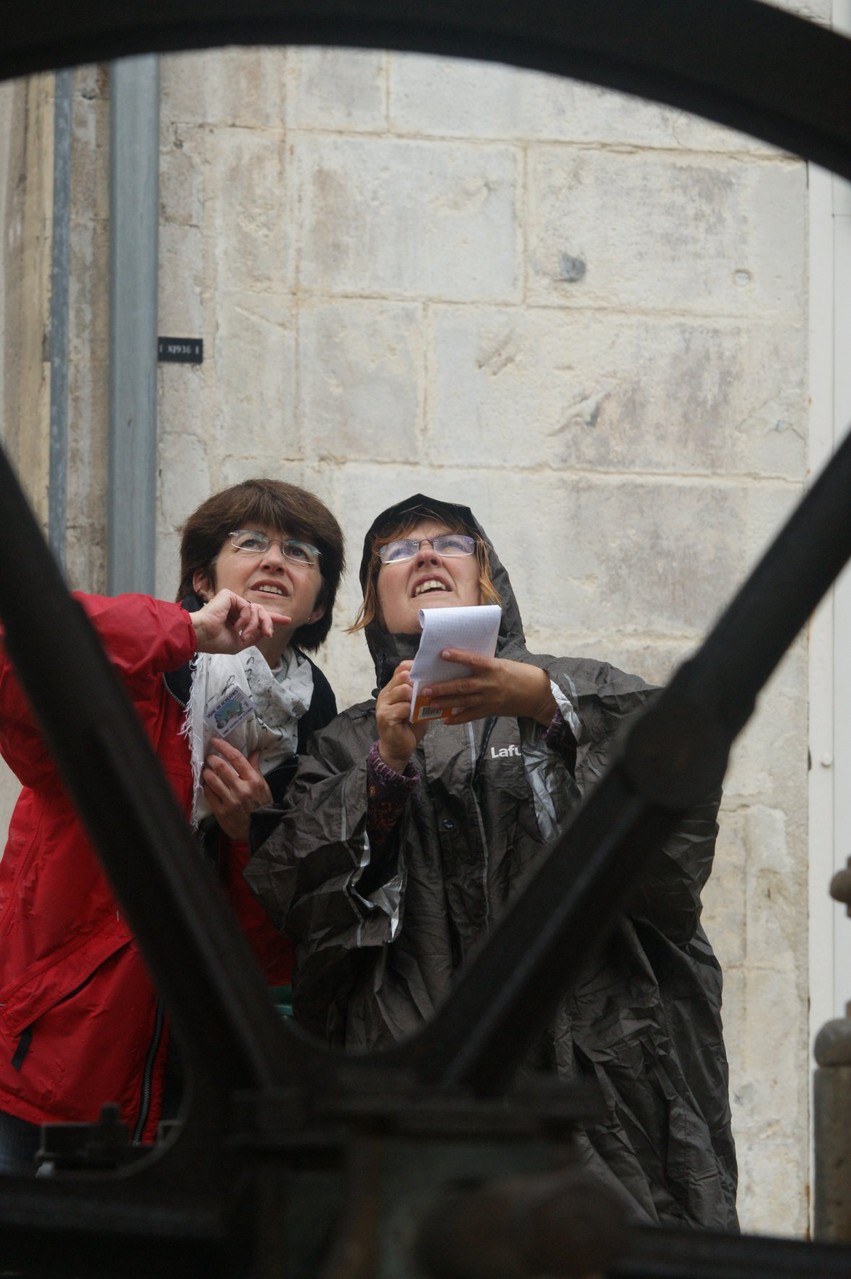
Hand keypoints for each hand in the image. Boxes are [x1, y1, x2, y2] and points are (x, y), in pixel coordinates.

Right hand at [190, 589, 290, 654]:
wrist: (202, 636)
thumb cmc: (215, 641)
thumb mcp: (240, 643)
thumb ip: (254, 636)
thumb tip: (266, 629)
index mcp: (237, 620)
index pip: (258, 617)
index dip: (273, 619)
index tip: (287, 620)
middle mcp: (235, 609)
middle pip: (261, 612)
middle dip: (268, 623)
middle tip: (268, 634)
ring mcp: (232, 601)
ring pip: (257, 609)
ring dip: (254, 625)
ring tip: (243, 634)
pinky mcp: (229, 595)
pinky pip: (248, 606)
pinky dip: (245, 618)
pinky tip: (235, 625)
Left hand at [202, 737, 272, 839]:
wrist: (261, 830)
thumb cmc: (262, 805)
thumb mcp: (263, 786)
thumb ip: (255, 768)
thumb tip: (253, 752)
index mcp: (254, 781)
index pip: (236, 758)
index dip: (224, 747)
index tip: (215, 741)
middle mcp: (242, 789)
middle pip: (221, 767)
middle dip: (212, 759)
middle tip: (209, 757)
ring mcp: (230, 801)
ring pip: (212, 780)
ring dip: (207, 772)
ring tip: (207, 770)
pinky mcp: (221, 812)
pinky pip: (208, 794)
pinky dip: (206, 786)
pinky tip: (207, 784)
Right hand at [375, 661, 430, 771]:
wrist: (397, 750)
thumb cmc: (408, 728)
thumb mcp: (416, 707)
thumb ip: (420, 695)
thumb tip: (436, 682)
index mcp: (392, 689)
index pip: (401, 668)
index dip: (415, 668)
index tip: (428, 674)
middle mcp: (385, 694)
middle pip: (402, 676)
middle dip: (417, 682)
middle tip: (428, 692)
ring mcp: (383, 705)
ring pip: (403, 690)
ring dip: (416, 697)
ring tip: (421, 706)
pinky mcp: (385, 717)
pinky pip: (403, 707)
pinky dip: (412, 711)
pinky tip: (415, 717)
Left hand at [418, 651, 555, 725]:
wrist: (537, 694)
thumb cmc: (518, 674)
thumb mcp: (502, 664)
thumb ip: (483, 665)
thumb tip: (461, 662)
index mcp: (493, 668)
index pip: (473, 661)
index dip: (458, 657)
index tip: (442, 653)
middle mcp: (490, 684)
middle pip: (462, 686)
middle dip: (443, 688)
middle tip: (425, 688)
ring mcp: (489, 699)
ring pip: (463, 702)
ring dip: (445, 703)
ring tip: (430, 702)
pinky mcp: (490, 711)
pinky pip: (471, 716)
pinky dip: (458, 719)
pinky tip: (446, 720)